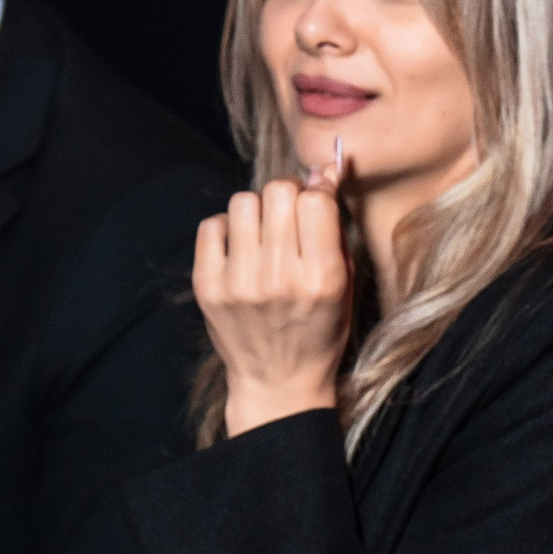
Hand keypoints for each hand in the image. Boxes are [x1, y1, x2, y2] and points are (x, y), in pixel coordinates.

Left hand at [194, 177, 351, 437]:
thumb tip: (324, 170)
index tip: (318, 193)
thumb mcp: (344, 285)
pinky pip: (213, 224)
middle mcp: (280, 278)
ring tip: (264, 234)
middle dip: (288, 195)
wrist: (278, 383)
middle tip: (290, 215)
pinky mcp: (208, 286)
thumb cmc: (319, 331)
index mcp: (322, 279)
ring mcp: (240, 282)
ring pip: (243, 201)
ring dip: (257, 210)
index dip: (318, 188)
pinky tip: (241, 249)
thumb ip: (336, 229)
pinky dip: (228, 229)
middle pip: (278, 192)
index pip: (315, 200)